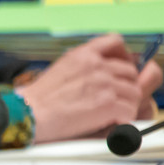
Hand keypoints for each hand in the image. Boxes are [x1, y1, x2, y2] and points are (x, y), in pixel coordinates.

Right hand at [18, 33, 163, 141]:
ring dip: (126, 105)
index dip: (123, 55)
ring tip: (111, 113)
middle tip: (115, 98)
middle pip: (130, 71)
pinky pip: (130, 111)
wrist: (29, 114)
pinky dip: (123, 120)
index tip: (120, 68)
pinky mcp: (109, 104)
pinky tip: (110, 123)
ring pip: (135, 92)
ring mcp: (105, 84)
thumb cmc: (39, 98)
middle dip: (126, 86)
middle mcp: (97, 65)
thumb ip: (83, 65)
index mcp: (83, 55)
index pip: (115, 41)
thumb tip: (101, 72)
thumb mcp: (60, 68)